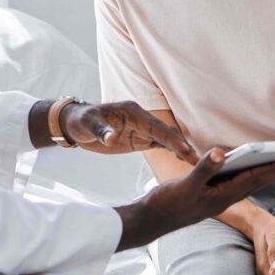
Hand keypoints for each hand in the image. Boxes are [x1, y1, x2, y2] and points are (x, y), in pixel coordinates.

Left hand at [61, 100, 196, 163]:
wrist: (76, 124)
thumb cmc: (81, 121)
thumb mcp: (87, 125)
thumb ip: (101, 131)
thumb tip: (111, 138)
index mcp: (132, 112)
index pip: (155, 126)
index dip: (170, 138)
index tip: (184, 149)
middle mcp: (141, 119)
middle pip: (165, 132)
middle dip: (181, 145)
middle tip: (198, 159)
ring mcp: (142, 128)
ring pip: (166, 139)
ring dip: (181, 149)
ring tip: (197, 162)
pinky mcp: (140, 138)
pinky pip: (160, 144)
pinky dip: (173, 151)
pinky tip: (184, 160)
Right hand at [115, 149, 274, 250]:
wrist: (150, 221)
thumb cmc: (166, 204)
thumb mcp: (186, 185)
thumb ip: (204, 169)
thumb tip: (222, 152)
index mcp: (223, 195)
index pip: (254, 179)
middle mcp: (223, 197)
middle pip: (256, 182)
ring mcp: (215, 198)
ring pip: (246, 184)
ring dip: (265, 175)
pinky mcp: (207, 197)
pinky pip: (234, 185)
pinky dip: (246, 176)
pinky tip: (247, 172)